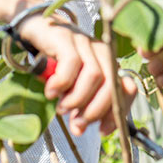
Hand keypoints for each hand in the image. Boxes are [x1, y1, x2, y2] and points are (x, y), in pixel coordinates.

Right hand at [19, 15, 137, 135]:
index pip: (127, 89)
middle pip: (111, 85)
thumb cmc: (56, 62)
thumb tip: (80, 129)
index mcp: (110, 64)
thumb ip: (81, 106)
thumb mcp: (72, 87)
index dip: (117, 112)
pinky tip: (50, 92)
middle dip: (96, 111)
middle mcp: (102, 52)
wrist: (36, 30)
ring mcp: (85, 42)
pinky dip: (61, 84)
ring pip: (94, 76)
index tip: (102, 131)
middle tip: (78, 124)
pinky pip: (71, 64)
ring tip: (62, 108)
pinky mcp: (66, 38)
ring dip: (77, 99)